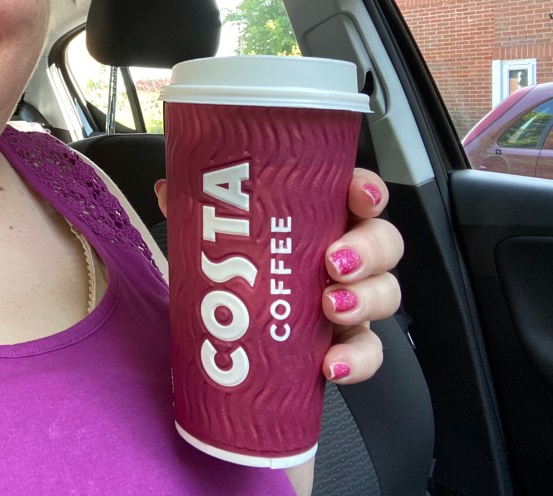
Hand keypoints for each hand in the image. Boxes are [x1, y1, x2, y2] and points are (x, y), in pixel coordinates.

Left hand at [153, 168, 403, 384]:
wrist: (224, 333)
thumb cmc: (233, 271)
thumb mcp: (212, 237)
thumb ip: (195, 210)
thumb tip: (168, 188)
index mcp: (321, 217)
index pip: (357, 193)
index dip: (367, 190)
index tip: (357, 195)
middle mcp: (344, 254)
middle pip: (383, 242)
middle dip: (368, 249)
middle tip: (333, 261)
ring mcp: (350, 298)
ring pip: (384, 293)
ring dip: (364, 299)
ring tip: (330, 307)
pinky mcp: (346, 343)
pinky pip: (368, 351)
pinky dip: (357, 359)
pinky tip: (333, 364)